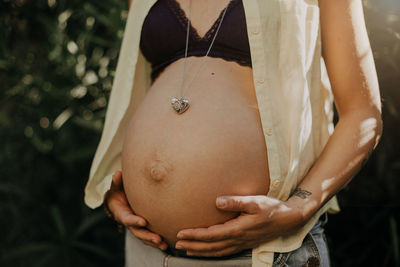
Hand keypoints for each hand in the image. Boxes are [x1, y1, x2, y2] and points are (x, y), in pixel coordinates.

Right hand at [105, 170, 167, 249]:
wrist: (118, 200)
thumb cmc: (117, 192)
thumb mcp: (115, 187)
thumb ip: (116, 182)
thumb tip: (117, 174)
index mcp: (121, 213)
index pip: (127, 219)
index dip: (134, 221)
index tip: (143, 221)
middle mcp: (129, 222)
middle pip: (137, 232)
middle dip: (147, 236)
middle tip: (158, 238)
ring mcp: (136, 227)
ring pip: (144, 237)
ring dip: (153, 242)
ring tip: (164, 244)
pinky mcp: (143, 228)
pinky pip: (148, 237)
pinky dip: (156, 242)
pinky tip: (166, 244)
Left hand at [175, 195, 304, 256]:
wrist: (288, 218)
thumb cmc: (272, 208)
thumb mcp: (255, 201)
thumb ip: (236, 201)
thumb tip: (217, 201)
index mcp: (238, 229)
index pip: (211, 234)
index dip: (195, 235)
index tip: (181, 233)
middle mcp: (238, 239)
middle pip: (211, 246)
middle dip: (193, 245)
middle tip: (177, 243)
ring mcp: (242, 243)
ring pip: (217, 251)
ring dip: (201, 251)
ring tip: (187, 250)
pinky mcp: (245, 243)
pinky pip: (225, 251)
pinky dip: (213, 253)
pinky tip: (208, 251)